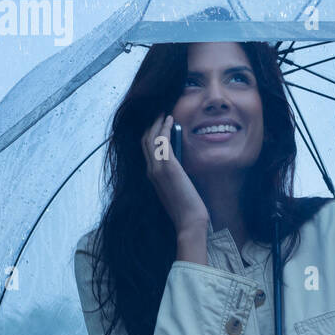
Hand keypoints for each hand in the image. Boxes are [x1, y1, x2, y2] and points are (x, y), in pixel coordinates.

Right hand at [141, 113, 208, 236]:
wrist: (190, 221)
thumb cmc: (187, 208)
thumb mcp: (177, 189)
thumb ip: (174, 175)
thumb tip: (180, 161)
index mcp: (151, 177)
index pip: (145, 150)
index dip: (149, 134)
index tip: (157, 123)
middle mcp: (150, 171)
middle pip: (144, 141)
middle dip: (151, 125)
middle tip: (159, 113)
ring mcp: (157, 169)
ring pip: (151, 138)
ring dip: (157, 123)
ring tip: (164, 113)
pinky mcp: (168, 167)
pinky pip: (161, 142)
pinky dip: (165, 128)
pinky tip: (171, 120)